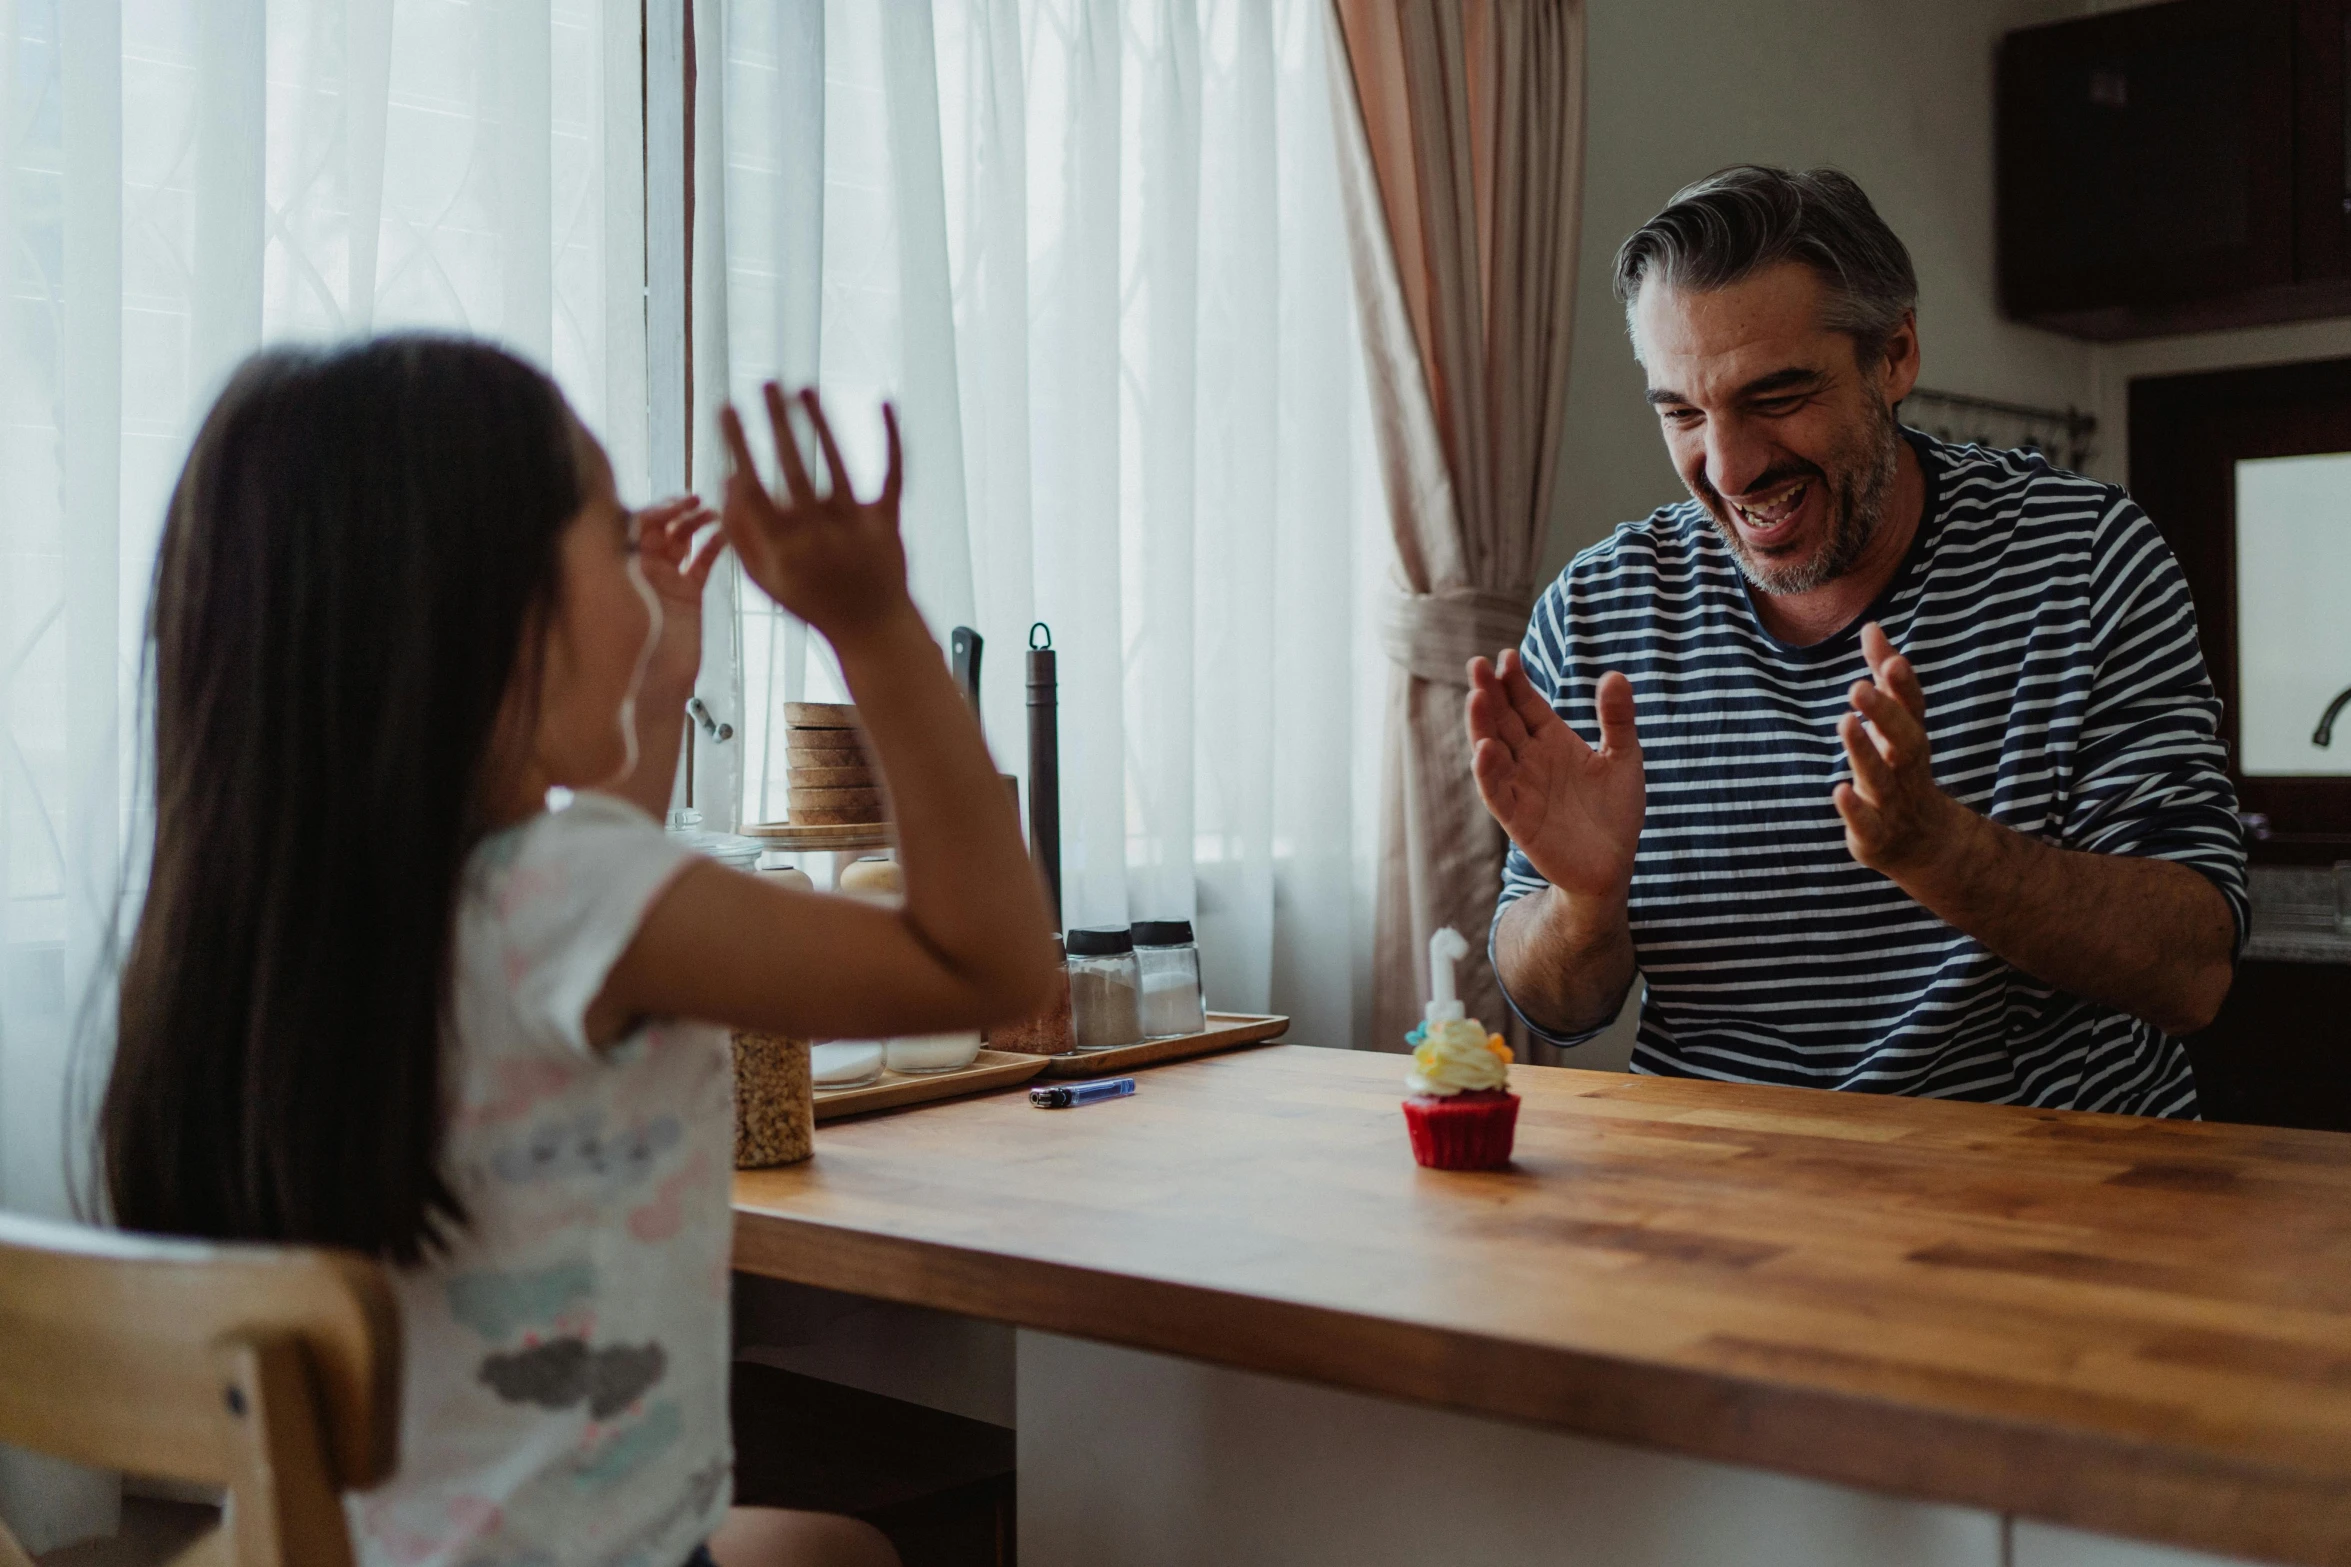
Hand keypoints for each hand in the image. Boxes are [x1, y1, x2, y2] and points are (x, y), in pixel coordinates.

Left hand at [634, 495, 719, 687]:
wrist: (657, 679)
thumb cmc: (633, 640)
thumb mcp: (625, 589)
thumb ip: (625, 552)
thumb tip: (622, 514)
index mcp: (622, 565)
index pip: (636, 524)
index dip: (655, 509)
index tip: (675, 505)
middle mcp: (642, 568)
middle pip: (660, 527)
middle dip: (677, 510)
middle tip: (695, 501)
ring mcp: (667, 579)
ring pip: (683, 540)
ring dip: (697, 523)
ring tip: (713, 513)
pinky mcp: (689, 593)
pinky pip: (701, 562)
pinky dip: (714, 547)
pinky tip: (725, 535)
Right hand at [719, 385, 913, 649]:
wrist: (872, 629)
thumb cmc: (812, 600)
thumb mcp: (765, 578)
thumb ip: (740, 534)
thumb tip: (725, 478)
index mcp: (784, 548)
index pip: (753, 484)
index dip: (738, 443)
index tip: (726, 407)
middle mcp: (820, 535)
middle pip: (794, 466)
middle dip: (776, 421)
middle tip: (764, 382)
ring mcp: (857, 527)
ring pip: (838, 463)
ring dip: (819, 422)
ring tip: (802, 388)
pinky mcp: (889, 523)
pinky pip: (893, 473)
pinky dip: (891, 437)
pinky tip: (884, 400)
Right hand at [1466, 650, 1643, 900]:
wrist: (1612, 865)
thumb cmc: (1616, 811)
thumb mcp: (1624, 758)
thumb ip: (1617, 719)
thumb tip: (1614, 674)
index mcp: (1552, 740)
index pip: (1525, 703)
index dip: (1514, 681)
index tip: (1507, 656)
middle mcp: (1530, 759)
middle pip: (1503, 720)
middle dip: (1489, 693)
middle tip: (1477, 664)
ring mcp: (1521, 787)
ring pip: (1492, 751)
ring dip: (1481, 725)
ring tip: (1476, 697)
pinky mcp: (1517, 818)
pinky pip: (1496, 792)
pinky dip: (1487, 772)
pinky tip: (1484, 749)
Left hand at [1832, 621, 1970, 875]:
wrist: (1923, 843)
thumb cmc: (1900, 771)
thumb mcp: (1895, 725)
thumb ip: (1882, 678)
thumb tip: (1871, 627)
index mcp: (1910, 739)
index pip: (1912, 709)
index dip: (1904, 686)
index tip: (1891, 661)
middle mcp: (1906, 768)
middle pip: (1903, 739)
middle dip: (1885, 714)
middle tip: (1859, 687)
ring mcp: (1892, 801)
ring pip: (1882, 776)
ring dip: (1864, 751)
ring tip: (1845, 722)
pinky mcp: (1876, 833)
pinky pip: (1867, 821)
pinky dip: (1855, 808)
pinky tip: (1838, 790)